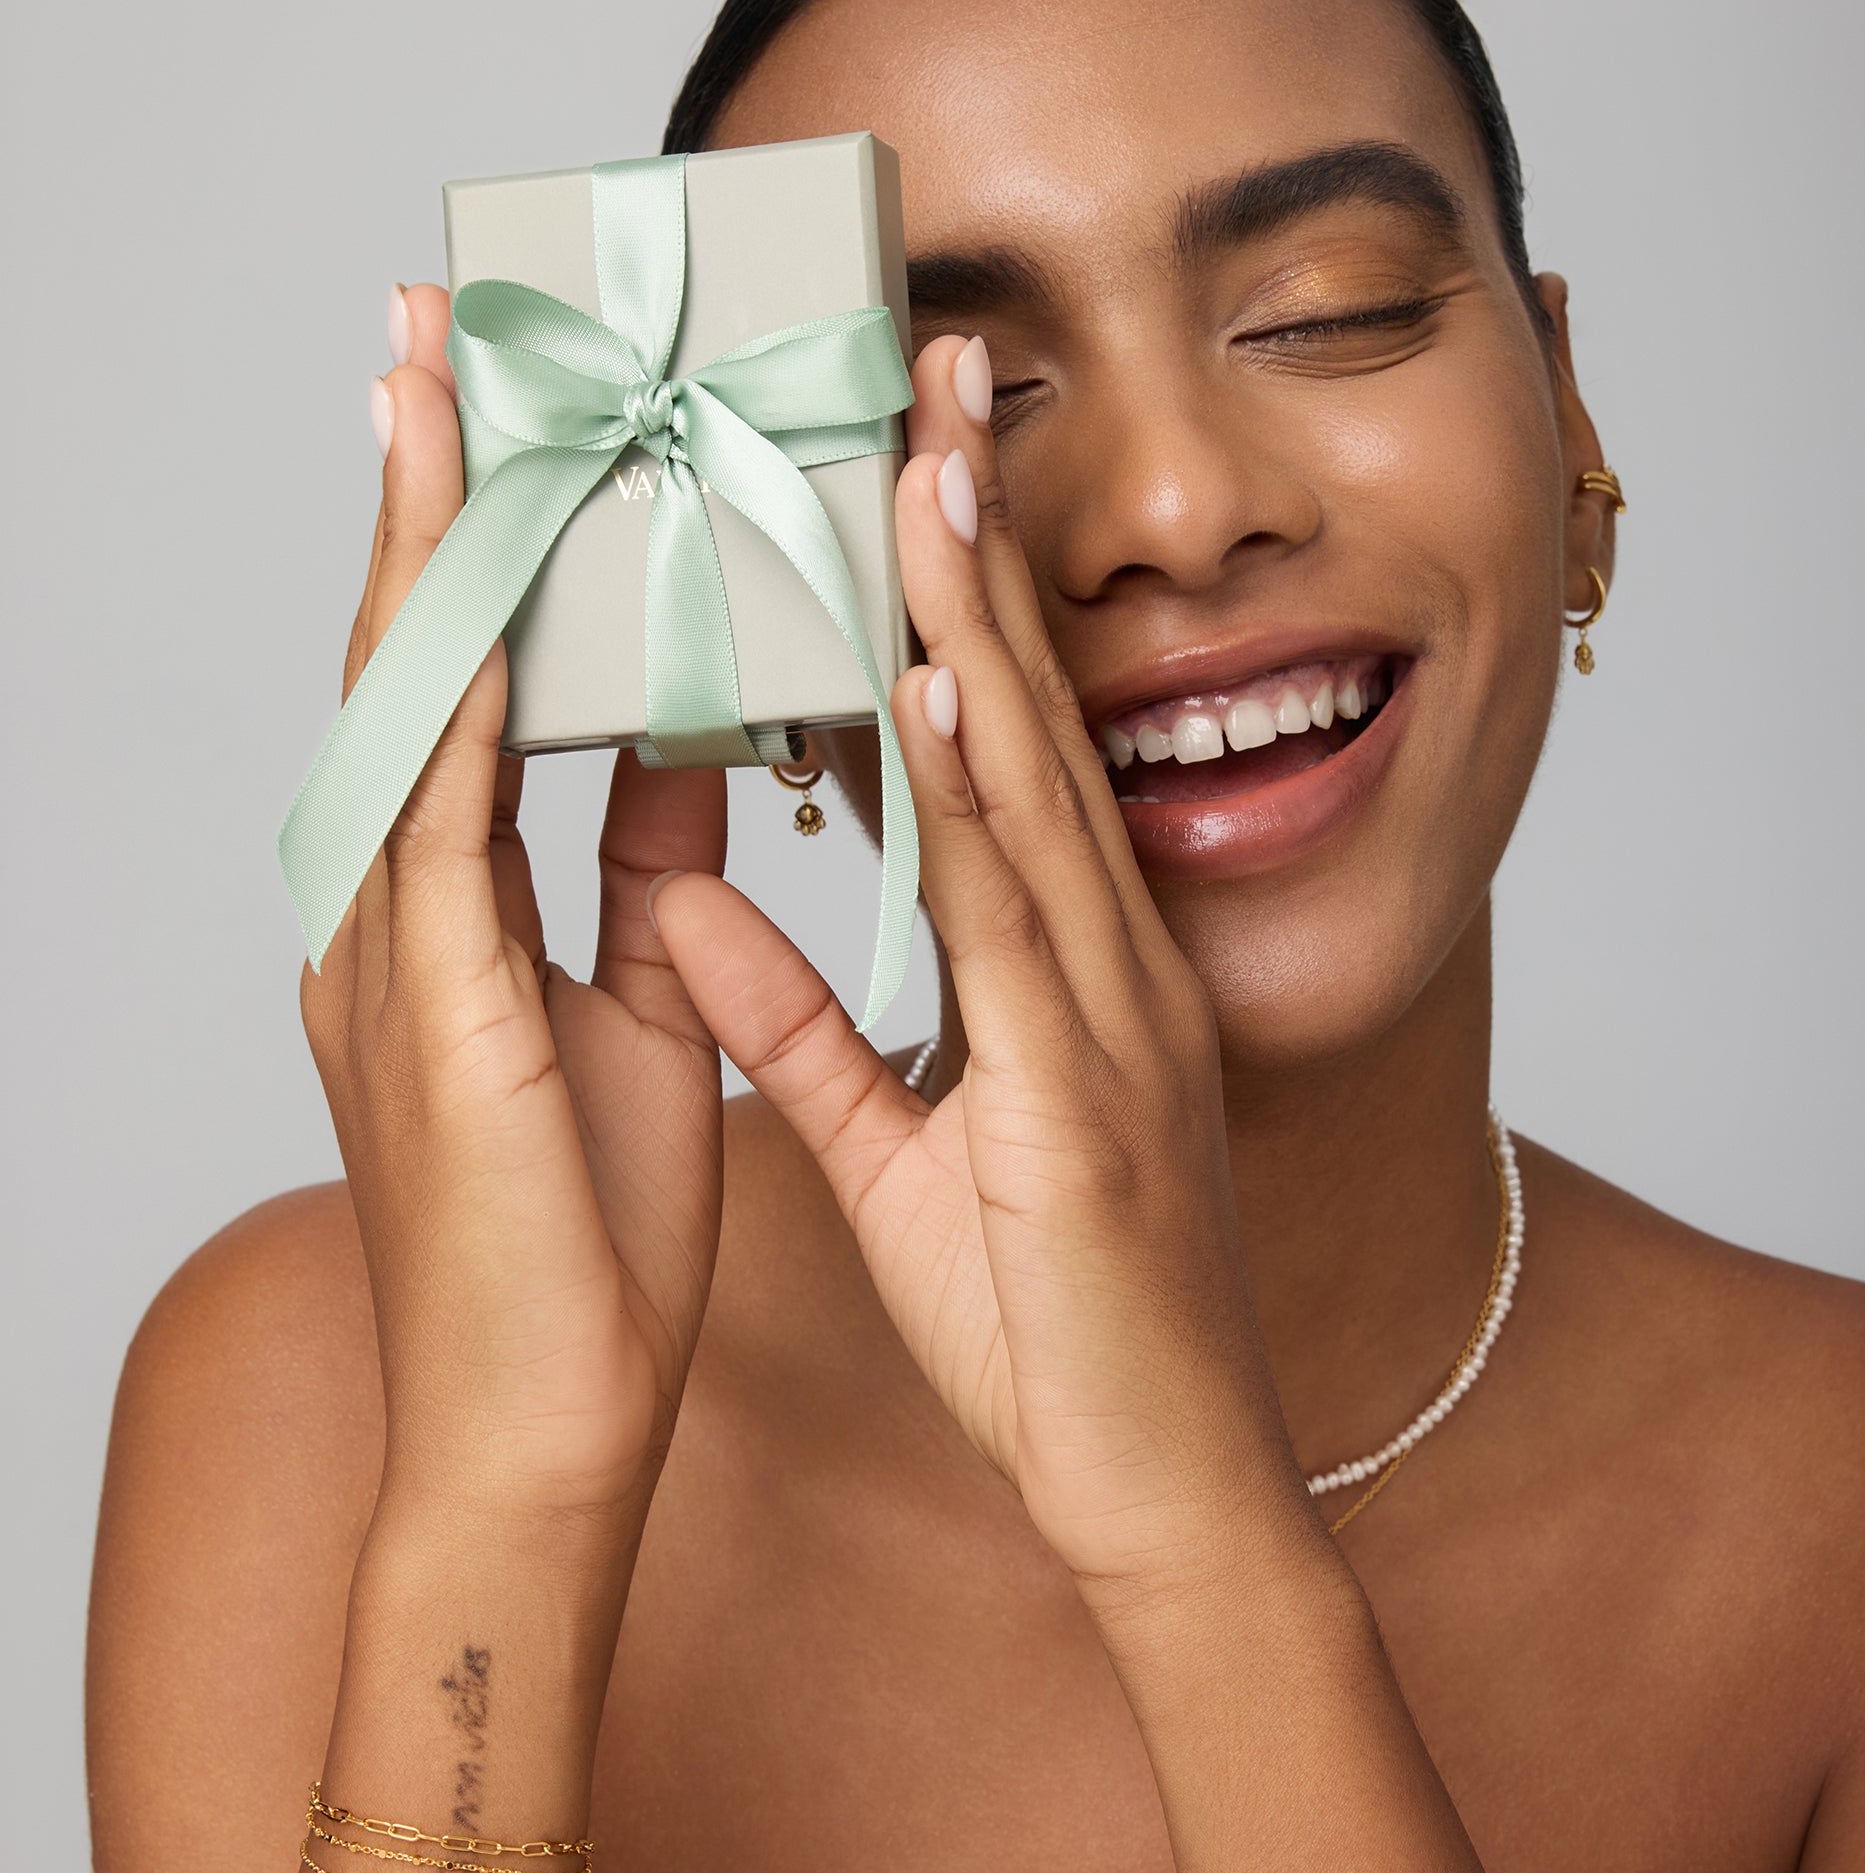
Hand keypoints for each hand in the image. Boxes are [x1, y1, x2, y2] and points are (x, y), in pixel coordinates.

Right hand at [302, 286, 726, 1540]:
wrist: (539, 1434)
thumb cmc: (581, 1249)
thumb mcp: (641, 1014)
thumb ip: (653, 881)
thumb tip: (695, 758)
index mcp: (446, 918)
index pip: (468, 687)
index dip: (478, 541)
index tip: (499, 405)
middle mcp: (391, 913)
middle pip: (411, 657)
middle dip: (424, 488)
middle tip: (434, 326)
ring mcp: (384, 954)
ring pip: (404, 700)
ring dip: (424, 534)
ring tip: (433, 377)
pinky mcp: (423, 1007)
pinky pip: (440, 807)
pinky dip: (461, 682)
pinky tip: (479, 570)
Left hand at [649, 337, 1306, 1593]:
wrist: (1169, 1499)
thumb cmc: (1057, 1339)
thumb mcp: (898, 1155)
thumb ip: (798, 1029)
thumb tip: (686, 918)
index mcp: (1056, 978)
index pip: (983, 751)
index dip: (937, 602)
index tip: (886, 466)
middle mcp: (1100, 968)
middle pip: (1019, 718)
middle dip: (965, 543)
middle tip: (928, 373)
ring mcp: (1111, 1022)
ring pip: (1029, 782)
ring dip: (970, 613)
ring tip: (920, 456)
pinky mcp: (1092, 1099)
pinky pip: (1019, 924)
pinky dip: (979, 792)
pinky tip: (935, 680)